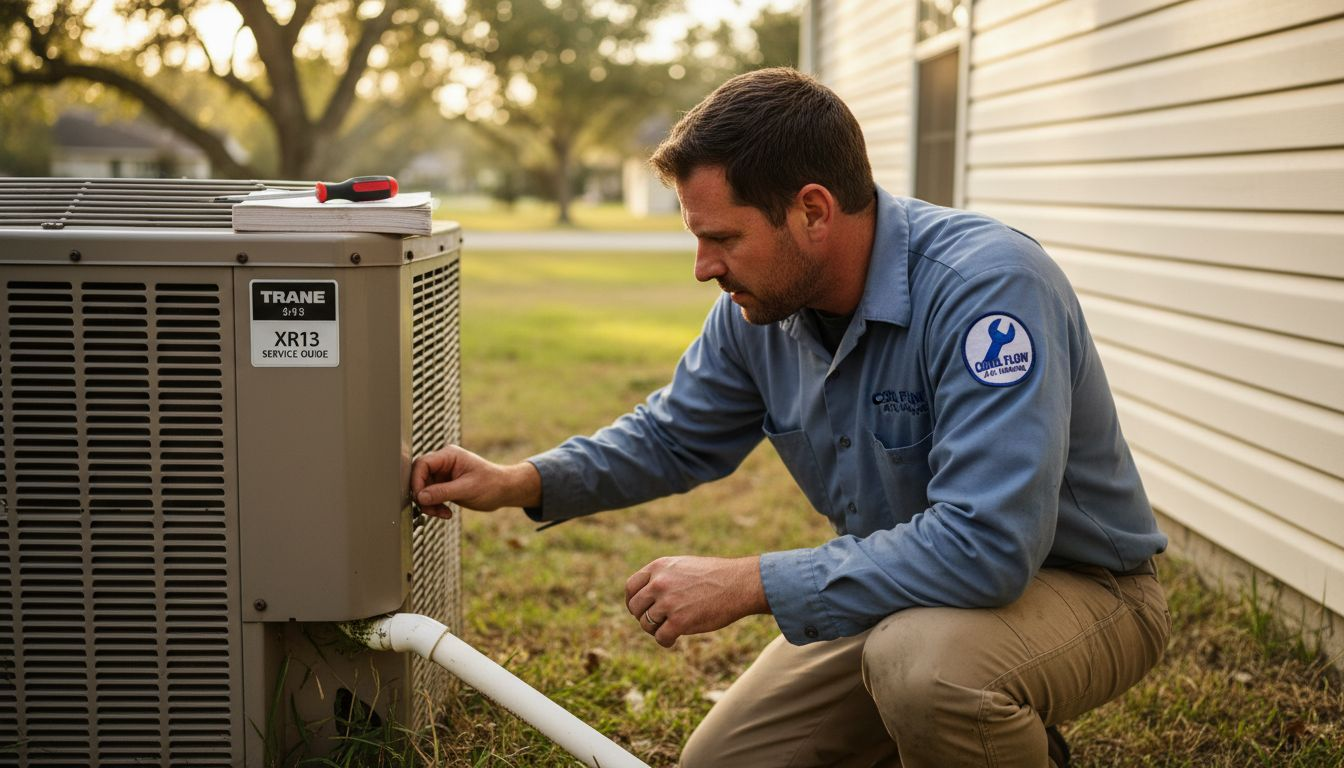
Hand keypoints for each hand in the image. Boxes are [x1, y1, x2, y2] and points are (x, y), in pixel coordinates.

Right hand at [410, 445, 540, 518]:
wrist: (504, 491)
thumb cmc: (492, 484)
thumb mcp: (467, 489)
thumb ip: (442, 492)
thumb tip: (420, 497)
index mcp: (449, 455)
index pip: (422, 464)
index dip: (417, 481)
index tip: (420, 498)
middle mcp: (444, 462)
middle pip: (420, 477)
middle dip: (423, 496)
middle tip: (431, 510)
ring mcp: (443, 474)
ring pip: (423, 489)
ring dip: (429, 504)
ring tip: (442, 514)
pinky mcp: (444, 485)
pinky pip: (431, 496)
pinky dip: (435, 506)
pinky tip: (446, 513)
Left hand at [625, 555, 769, 647]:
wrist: (740, 584)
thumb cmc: (716, 576)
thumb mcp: (683, 566)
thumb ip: (663, 577)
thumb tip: (646, 595)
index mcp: (659, 567)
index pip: (631, 587)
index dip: (633, 602)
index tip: (642, 610)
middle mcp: (659, 583)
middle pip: (635, 608)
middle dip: (644, 618)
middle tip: (658, 623)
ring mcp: (668, 602)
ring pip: (646, 624)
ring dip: (656, 630)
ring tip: (670, 629)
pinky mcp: (679, 621)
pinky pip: (660, 637)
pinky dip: (666, 641)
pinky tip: (674, 639)